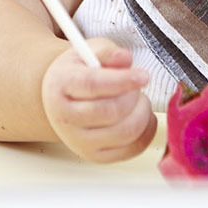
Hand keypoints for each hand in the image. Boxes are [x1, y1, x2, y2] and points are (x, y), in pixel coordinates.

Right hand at [41, 37, 156, 162]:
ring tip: (138, 99)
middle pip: (111, 111)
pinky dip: (146, 131)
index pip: (93, 85)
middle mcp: (66, 118)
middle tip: (137, 84)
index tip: (144, 75)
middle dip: (134, 95)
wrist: (63, 99)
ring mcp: (79, 142)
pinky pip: (132, 149)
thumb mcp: (90, 51)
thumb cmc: (81, 72)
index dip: (122, 80)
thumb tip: (124, 59)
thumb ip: (108, 52)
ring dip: (142, 112)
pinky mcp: (95, 156)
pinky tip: (142, 115)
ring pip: (124, 132)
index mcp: (61, 85)